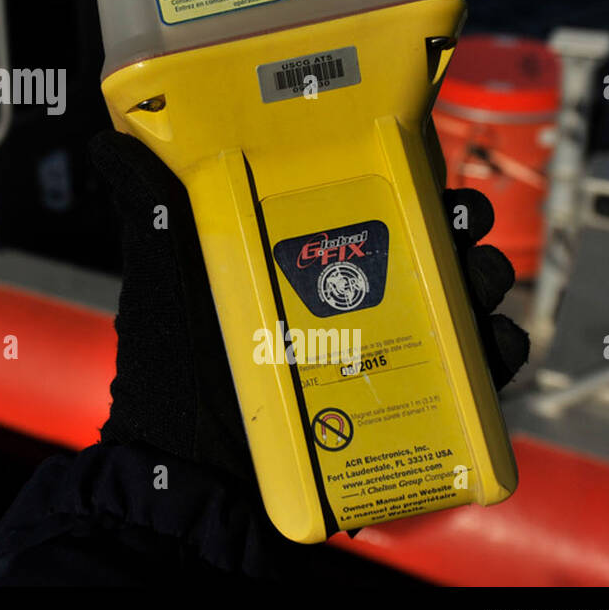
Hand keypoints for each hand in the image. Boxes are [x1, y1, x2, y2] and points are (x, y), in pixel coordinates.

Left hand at [89, 129, 529, 485]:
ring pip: (452, 308)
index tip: (428, 170)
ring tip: (483, 282)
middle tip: (464, 228)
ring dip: (484, 287)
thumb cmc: (170, 369)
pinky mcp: (395, 409)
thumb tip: (111, 139)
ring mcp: (370, 355)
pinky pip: (462, 381)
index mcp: (295, 261)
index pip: (364, 207)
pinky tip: (497, 346)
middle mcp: (339, 303)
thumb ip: (148, 207)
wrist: (188, 470)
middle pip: (421, 252)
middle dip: (457, 232)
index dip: (405, 183)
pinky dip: (492, 360)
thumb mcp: (162, 275)